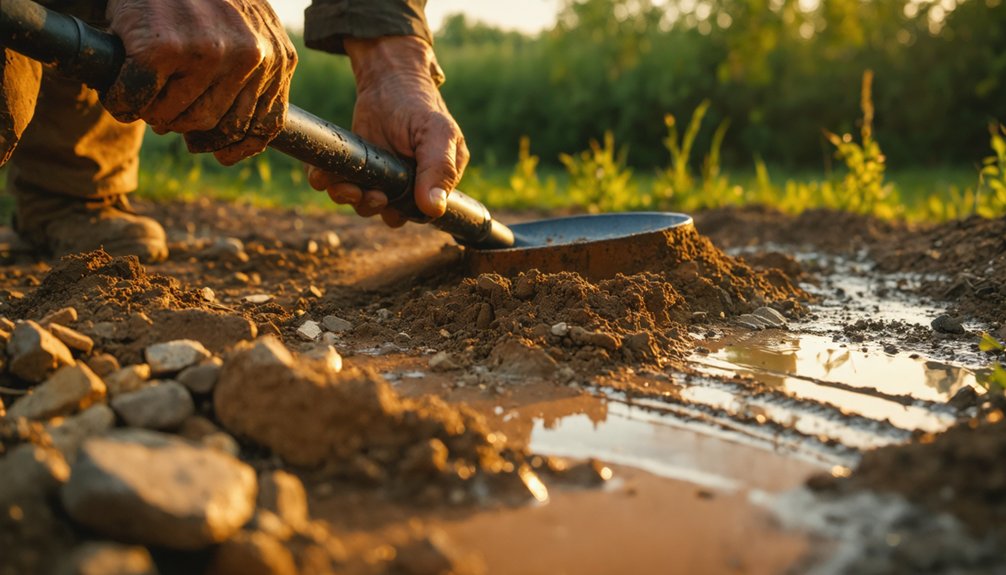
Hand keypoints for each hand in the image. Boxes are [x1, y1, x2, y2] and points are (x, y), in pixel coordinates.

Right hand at [103, 0, 296, 164]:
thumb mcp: (251, 27)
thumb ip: (255, 72)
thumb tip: (231, 145)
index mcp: (278, 57)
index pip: (264, 125)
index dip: (236, 145)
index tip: (218, 152)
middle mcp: (251, 57)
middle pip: (215, 125)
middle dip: (186, 124)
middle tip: (165, 105)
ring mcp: (209, 53)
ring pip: (177, 118)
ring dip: (153, 113)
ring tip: (145, 90)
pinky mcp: (163, 48)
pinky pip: (137, 100)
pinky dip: (122, 101)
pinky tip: (120, 89)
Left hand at [306, 36, 468, 227]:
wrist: (388, 80)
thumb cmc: (419, 106)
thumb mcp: (437, 133)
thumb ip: (440, 169)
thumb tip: (434, 208)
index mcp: (433, 181)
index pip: (420, 213)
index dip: (404, 214)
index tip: (391, 203)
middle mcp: (406, 184)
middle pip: (387, 212)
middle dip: (373, 206)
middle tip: (370, 194)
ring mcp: (378, 176)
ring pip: (359, 202)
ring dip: (348, 197)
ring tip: (343, 186)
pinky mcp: (353, 165)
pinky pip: (335, 182)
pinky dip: (325, 182)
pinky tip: (321, 175)